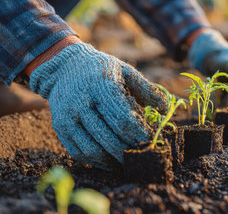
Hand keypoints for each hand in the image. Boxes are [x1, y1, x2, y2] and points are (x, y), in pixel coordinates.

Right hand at [29, 42, 167, 168]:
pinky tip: (111, 163)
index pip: (123, 119)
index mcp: (101, 86)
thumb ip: (147, 90)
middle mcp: (81, 102)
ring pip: (93, 150)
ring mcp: (67, 117)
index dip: (139, 135)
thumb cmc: (102, 70)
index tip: (152, 141)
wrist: (65, 67)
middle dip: (129, 151)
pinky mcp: (59, 128)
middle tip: (143, 156)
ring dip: (113, 161)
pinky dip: (97, 162)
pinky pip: (79, 153)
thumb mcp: (126, 71)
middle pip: (109, 138)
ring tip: (129, 163)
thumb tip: (165, 110)